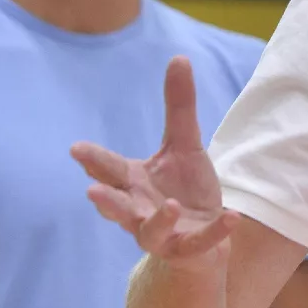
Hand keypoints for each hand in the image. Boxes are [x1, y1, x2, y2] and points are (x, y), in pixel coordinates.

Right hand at [70, 56, 236, 270]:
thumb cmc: (185, 189)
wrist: (206, 235)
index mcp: (134, 183)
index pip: (109, 169)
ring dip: (157, 220)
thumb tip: (179, 57)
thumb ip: (178, 106)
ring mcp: (162, 234)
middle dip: (106, 199)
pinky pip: (200, 243)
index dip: (93, 160)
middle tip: (92, 190)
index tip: (77, 149)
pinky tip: (230, 217)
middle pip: (118, 205)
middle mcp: (140, 210)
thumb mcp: (184, 144)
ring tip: (167, 204)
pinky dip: (215, 232)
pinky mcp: (189, 250)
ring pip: (151, 232)